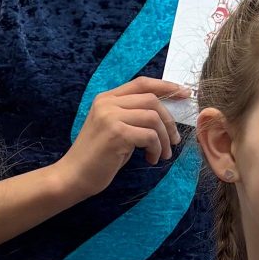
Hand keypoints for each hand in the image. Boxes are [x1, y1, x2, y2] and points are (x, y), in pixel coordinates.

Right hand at [66, 77, 192, 196]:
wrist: (73, 176)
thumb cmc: (97, 157)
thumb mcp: (114, 128)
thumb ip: (132, 116)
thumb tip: (164, 115)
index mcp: (106, 98)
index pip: (141, 83)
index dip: (165, 86)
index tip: (184, 93)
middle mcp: (107, 103)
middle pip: (151, 100)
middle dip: (169, 120)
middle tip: (173, 140)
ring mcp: (111, 117)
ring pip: (153, 118)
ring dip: (164, 138)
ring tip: (162, 154)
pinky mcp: (116, 134)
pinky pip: (149, 136)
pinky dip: (156, 148)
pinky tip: (151, 159)